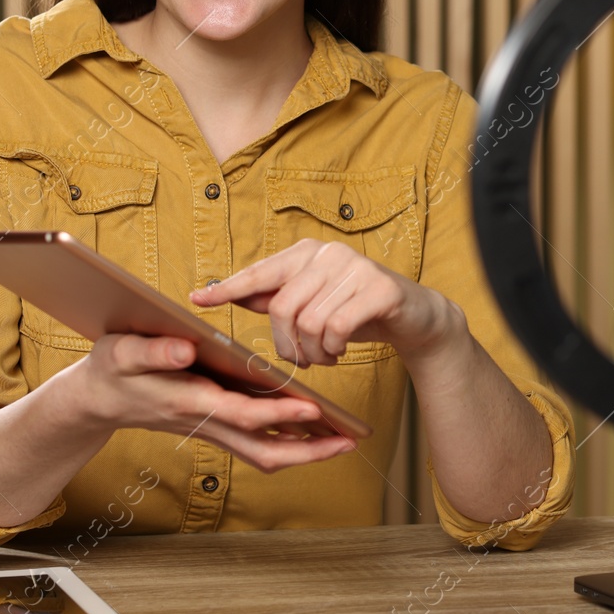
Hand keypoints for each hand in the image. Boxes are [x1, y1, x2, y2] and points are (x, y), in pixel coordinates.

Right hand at [68, 331, 354, 471]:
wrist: (95, 400)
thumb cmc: (110, 369)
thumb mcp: (121, 352)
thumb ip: (151, 351)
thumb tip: (184, 349)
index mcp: (188, 402)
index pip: (242, 414)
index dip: (278, 414)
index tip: (313, 408)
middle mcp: (205, 422)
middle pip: (264, 450)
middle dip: (308, 450)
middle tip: (348, 442)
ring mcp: (211, 429)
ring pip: (264, 453)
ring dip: (304, 451)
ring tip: (343, 440)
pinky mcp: (215, 427)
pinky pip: (257, 444)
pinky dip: (287, 441)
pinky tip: (312, 430)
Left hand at [188, 239, 466, 373]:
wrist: (415, 317)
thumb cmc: (356, 310)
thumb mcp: (313, 303)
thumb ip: (276, 297)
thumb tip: (229, 293)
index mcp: (307, 253)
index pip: (260, 272)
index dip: (228, 288)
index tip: (198, 299)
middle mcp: (329, 253)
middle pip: (282, 307)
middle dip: (286, 345)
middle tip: (301, 360)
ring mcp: (356, 268)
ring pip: (310, 322)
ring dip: (313, 352)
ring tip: (325, 356)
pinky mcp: (380, 288)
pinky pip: (338, 327)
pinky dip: (333, 348)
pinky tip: (340, 351)